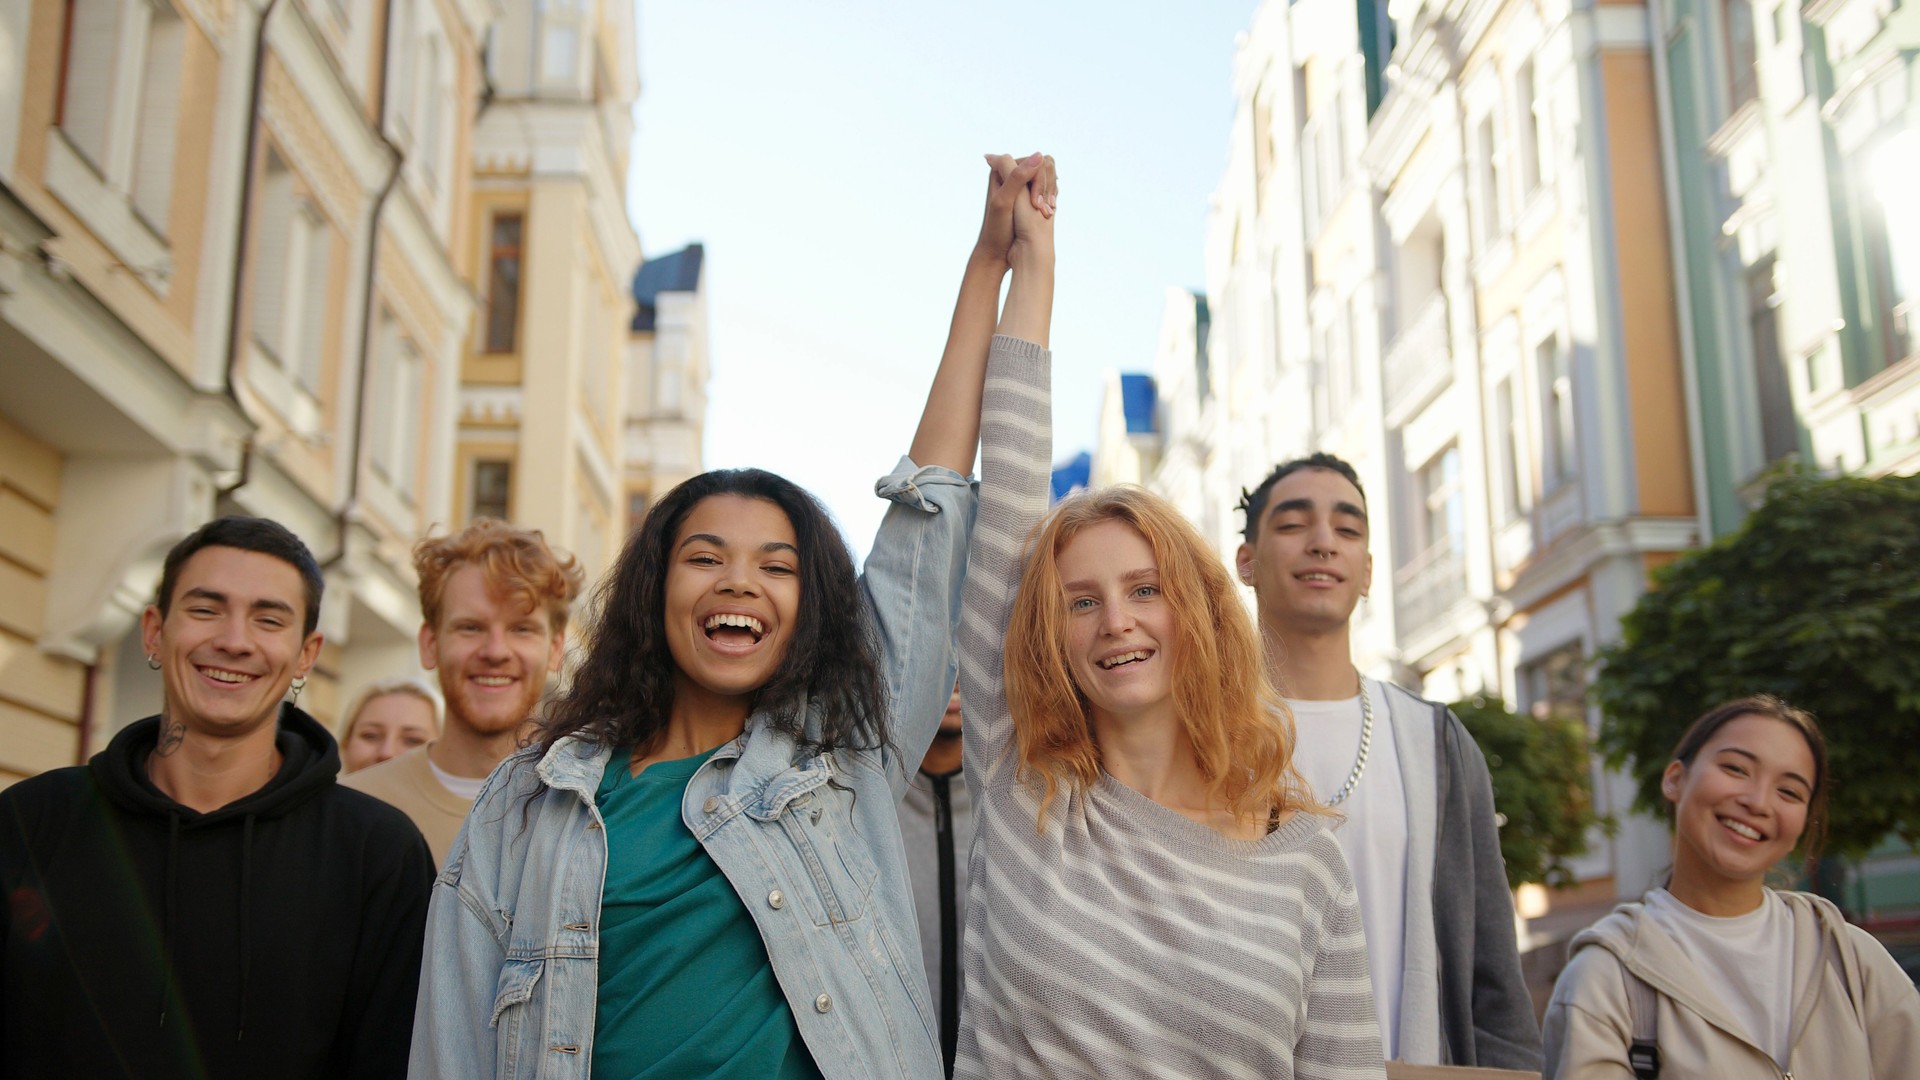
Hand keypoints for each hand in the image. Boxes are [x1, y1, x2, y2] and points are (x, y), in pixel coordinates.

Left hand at [1007, 153, 1055, 268]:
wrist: (996, 251)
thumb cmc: (997, 228)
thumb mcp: (1005, 200)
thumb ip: (1018, 176)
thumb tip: (1039, 155)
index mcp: (1000, 169)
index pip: (1032, 161)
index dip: (1038, 180)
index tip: (1035, 204)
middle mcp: (1009, 174)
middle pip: (1040, 167)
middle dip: (1044, 187)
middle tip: (1042, 209)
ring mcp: (1018, 184)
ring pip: (1045, 177)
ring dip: (1048, 193)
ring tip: (1046, 212)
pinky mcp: (1026, 195)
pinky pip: (1045, 187)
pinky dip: (1049, 197)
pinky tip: (1047, 212)